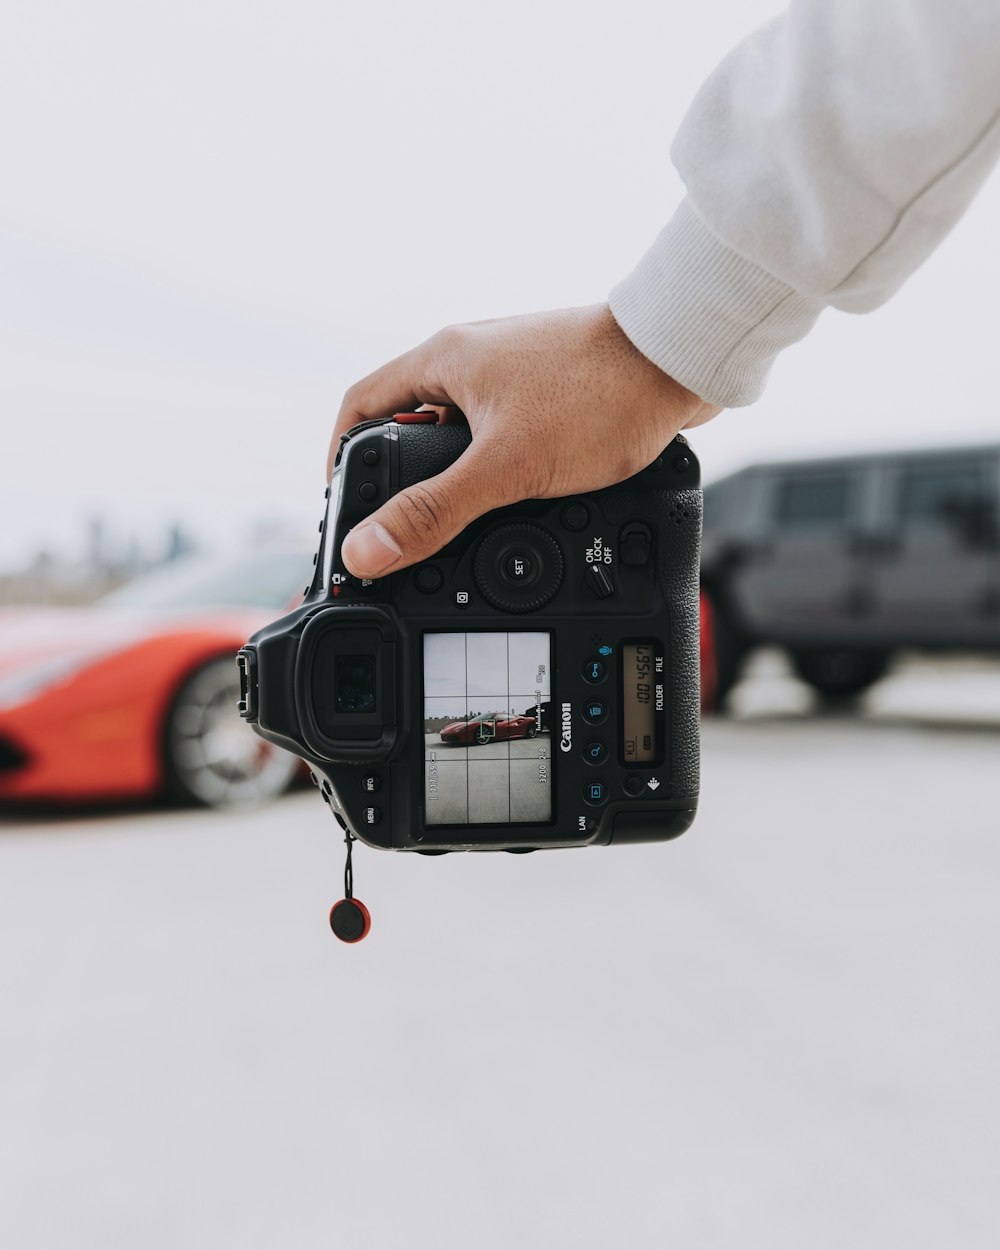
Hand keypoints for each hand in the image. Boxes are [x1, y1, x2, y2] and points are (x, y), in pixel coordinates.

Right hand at [329, 304, 721, 577]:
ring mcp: (511, 372)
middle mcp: (470, 358)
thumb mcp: (505, 467)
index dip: (340, 458)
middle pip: (406, 422)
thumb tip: (366, 549)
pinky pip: (501, 432)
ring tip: (458, 521)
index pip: (359, 407)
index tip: (344, 506)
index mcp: (441, 359)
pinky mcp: (547, 390)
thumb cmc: (599, 396)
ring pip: (458, 430)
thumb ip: (434, 510)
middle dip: (399, 476)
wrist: (680, 361)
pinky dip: (495, 466)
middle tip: (402, 525)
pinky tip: (512, 497)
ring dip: (452, 474)